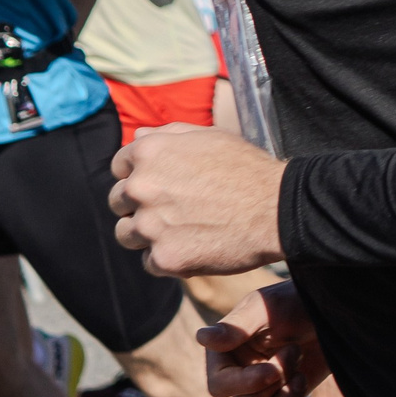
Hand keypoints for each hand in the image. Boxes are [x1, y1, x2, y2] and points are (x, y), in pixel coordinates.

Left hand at [109, 123, 284, 275]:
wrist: (277, 208)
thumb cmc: (247, 169)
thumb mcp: (211, 136)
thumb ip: (169, 135)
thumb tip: (138, 137)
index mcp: (149, 153)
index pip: (119, 166)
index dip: (138, 174)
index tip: (159, 184)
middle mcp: (141, 187)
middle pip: (118, 202)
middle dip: (140, 205)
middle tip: (174, 209)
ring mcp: (150, 225)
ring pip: (128, 234)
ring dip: (149, 233)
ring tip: (183, 229)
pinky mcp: (164, 258)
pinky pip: (150, 261)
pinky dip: (168, 257)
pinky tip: (194, 246)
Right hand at [196, 281, 327, 396]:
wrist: (330, 310)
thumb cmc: (295, 300)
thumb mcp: (266, 307)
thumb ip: (237, 326)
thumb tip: (201, 337)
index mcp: (225, 352)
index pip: (219, 385)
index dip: (244, 383)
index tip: (271, 371)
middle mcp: (240, 373)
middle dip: (275, 378)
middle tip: (294, 348)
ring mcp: (262, 386)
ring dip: (286, 388)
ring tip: (299, 357)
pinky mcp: (283, 395)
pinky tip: (302, 377)